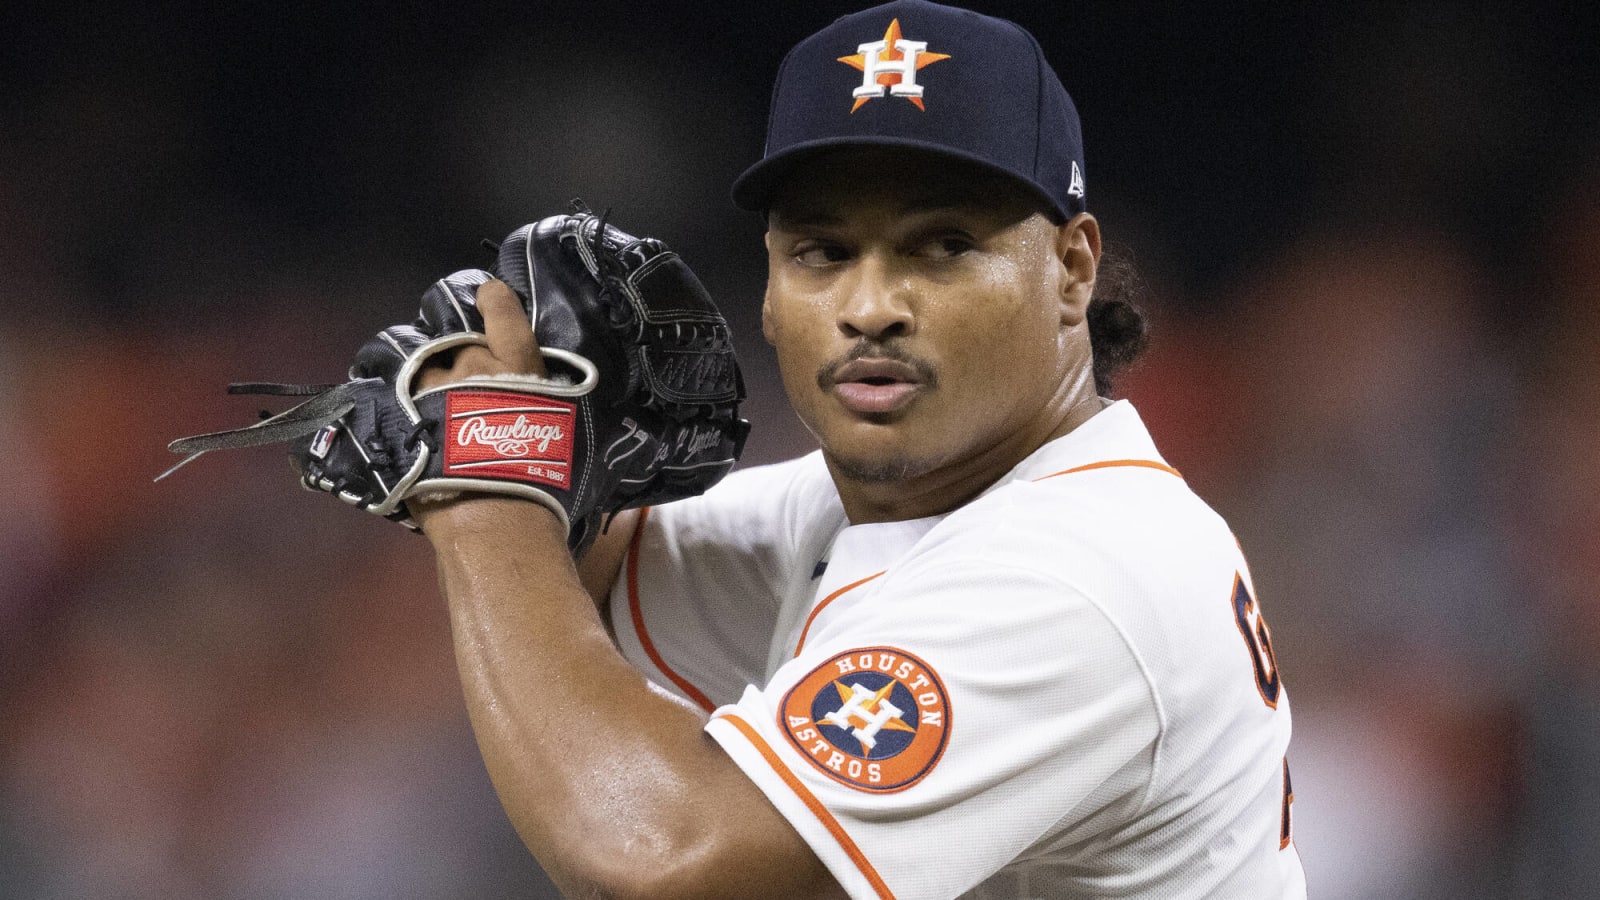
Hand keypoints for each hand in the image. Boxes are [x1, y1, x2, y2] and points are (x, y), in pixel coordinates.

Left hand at [411, 279, 553, 528]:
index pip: (502, 308)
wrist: (494, 519)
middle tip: (463, 388)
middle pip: (458, 343)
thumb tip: (539, 416)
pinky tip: (400, 421)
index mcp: (520, 365)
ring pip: (422, 367)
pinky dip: (396, 407)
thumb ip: (540, 409)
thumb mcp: (560, 436)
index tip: (486, 296)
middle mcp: (474, 363)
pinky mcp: (404, 414)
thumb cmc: (542, 484)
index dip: (492, 299)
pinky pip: (394, 397)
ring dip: (425, 383)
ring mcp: (433, 386)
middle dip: (458, 360)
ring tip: (429, 411)